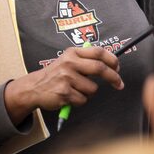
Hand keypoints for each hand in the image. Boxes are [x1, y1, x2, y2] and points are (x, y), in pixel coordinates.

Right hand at [3, 45, 122, 124]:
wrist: (34, 87)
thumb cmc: (56, 74)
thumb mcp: (67, 60)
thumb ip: (85, 59)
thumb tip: (110, 64)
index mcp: (72, 53)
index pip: (98, 52)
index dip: (112, 59)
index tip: (118, 68)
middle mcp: (69, 63)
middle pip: (100, 68)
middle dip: (113, 77)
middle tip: (119, 84)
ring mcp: (66, 78)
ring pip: (92, 88)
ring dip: (89, 93)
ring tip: (77, 90)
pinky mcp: (64, 92)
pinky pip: (83, 99)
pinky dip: (80, 101)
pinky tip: (70, 96)